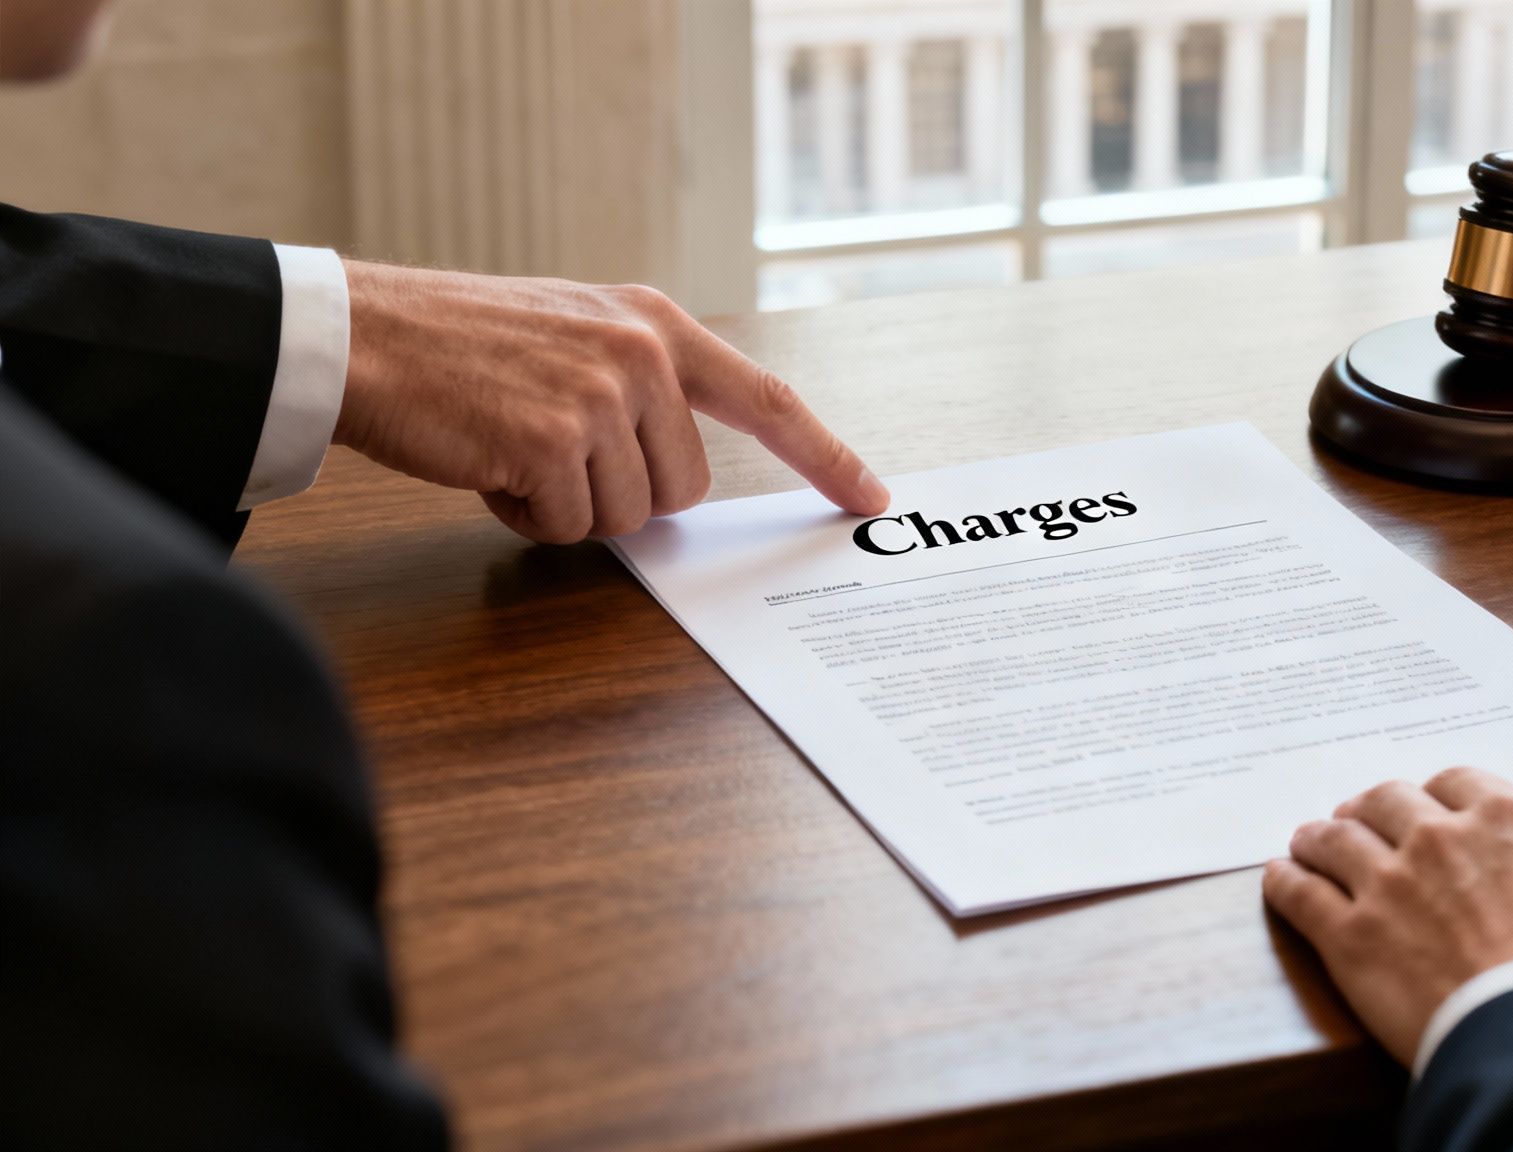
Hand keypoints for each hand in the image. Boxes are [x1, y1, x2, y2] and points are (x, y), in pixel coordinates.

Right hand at [334, 261, 889, 542]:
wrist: (365, 334)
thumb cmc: (460, 346)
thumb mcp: (574, 336)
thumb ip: (641, 389)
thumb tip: (678, 483)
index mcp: (656, 324)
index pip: (768, 399)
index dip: (826, 455)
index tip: (871, 494)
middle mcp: (642, 352)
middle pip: (684, 490)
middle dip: (621, 495)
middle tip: (549, 450)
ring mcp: (602, 394)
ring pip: (627, 517)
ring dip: (566, 506)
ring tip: (510, 445)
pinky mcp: (554, 439)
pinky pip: (566, 528)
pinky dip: (523, 515)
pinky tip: (487, 463)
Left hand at [1263, 767, 1512, 1067]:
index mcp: (1506, 817)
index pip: (1455, 781)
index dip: (1437, 796)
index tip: (1426, 810)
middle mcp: (1437, 836)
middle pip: (1385, 800)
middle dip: (1371, 809)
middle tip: (1358, 822)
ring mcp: (1386, 882)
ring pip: (1333, 838)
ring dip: (1319, 836)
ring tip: (1308, 843)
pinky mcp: (1349, 935)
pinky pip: (1299, 892)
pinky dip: (1284, 879)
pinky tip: (1279, 877)